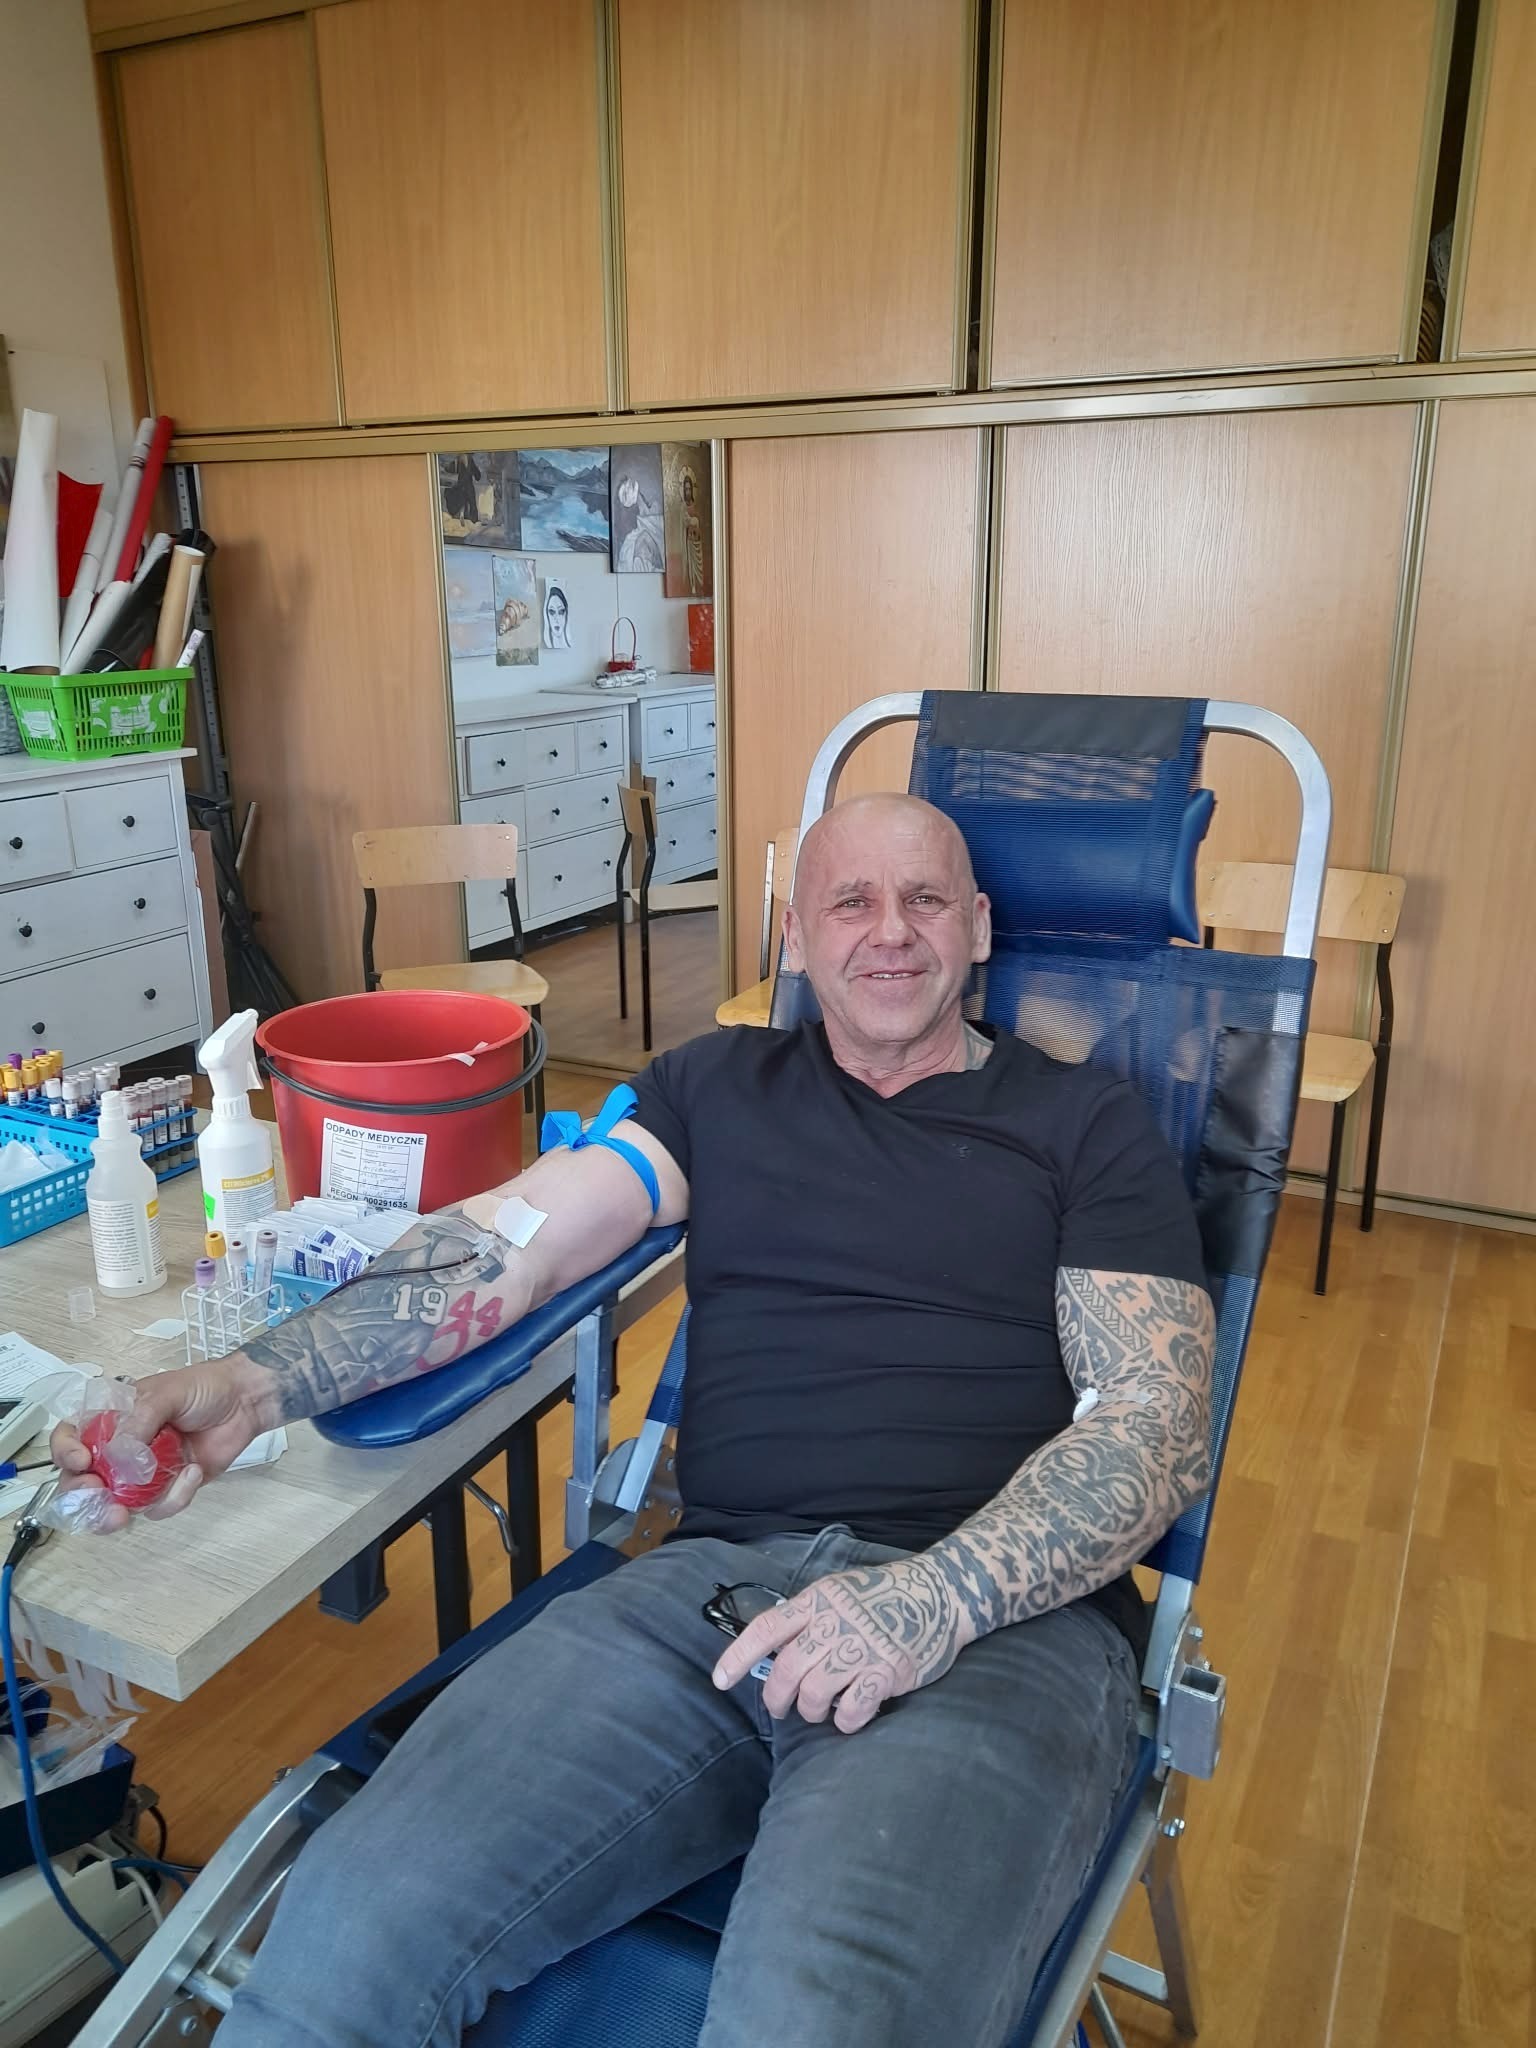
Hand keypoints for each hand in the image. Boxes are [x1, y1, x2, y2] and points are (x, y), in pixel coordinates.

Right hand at [49, 1357, 271, 1531]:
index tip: (83, 1462)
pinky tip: (192, 1472)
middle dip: (82, 1496)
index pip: (69, 1438)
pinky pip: (157, 1507)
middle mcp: (119, 1449)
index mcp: (111, 1419)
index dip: (65, 1453)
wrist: (245, 1402)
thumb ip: (141, 1419)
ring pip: (113, 1505)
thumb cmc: (205, 1388)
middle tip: (98, 1498)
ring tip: (125, 1513)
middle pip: (82, 1481)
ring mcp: (141, 1473)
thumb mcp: (168, 1392)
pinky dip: (174, 1496)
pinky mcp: (167, 1489)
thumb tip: (118, 1453)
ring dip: (116, 1512)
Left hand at [711, 1557, 975, 1734]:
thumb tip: (777, 1653)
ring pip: (814, 1694)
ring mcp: (861, 1647)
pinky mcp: (887, 1671)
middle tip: (782, 1708)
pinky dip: (846, 1721)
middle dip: (777, 1698)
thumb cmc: (886, 1596)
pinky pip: (852, 1710)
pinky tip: (850, 1717)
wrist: (941, 1593)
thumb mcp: (841, 1592)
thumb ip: (811, 1617)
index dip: (738, 1656)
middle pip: (786, 1670)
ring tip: (822, 1709)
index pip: (767, 1628)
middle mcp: (833, 1622)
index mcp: (818, 1599)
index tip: (720, 1681)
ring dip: (812, 1710)